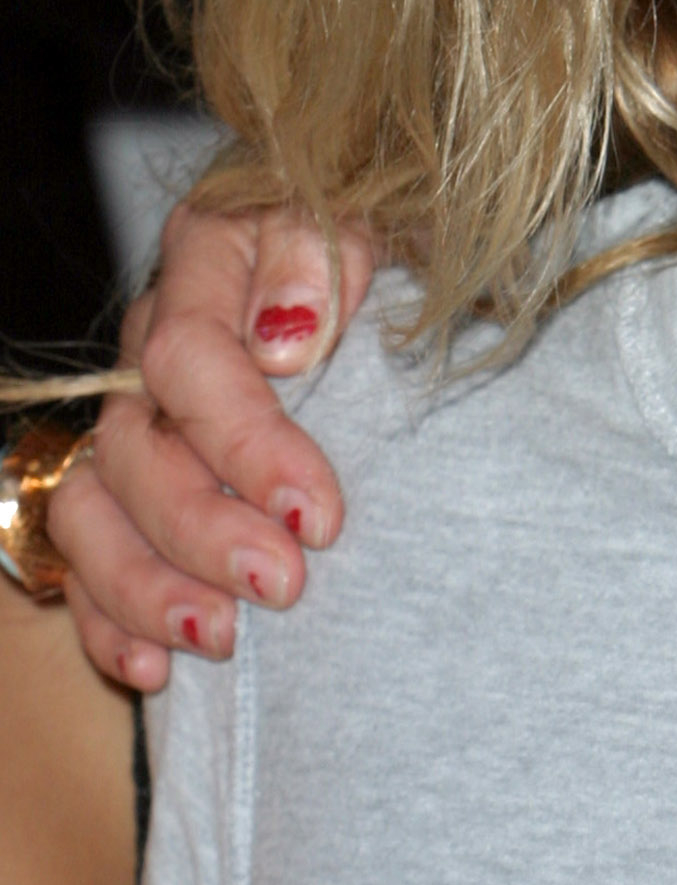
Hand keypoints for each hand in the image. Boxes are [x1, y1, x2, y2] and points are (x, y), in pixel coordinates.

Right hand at [49, 204, 373, 690]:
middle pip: (137, 448)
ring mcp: (135, 419)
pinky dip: (108, 618)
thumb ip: (318, 253)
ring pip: (91, 509)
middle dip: (204, 531)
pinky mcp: (132, 485)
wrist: (381, 256)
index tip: (320, 514)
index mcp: (206, 262)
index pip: (189, 359)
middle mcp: (151, 347)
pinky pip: (84, 556)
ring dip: (146, 586)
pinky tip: (151, 669)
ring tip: (217, 639)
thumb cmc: (383, 236)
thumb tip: (287, 336)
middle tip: (283, 586)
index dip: (248, 445)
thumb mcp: (369, 214)